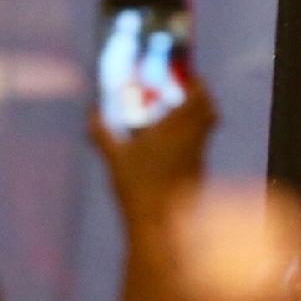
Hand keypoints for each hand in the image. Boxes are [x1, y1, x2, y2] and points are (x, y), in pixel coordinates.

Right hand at [89, 72, 216, 221]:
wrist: (159, 222)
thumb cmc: (135, 185)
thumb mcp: (114, 156)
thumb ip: (101, 131)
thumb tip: (90, 111)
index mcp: (175, 127)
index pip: (200, 97)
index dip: (199, 84)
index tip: (189, 78)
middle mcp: (192, 138)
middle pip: (210, 110)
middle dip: (202, 98)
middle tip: (186, 93)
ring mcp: (198, 156)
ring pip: (208, 129)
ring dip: (199, 118)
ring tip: (179, 117)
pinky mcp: (199, 173)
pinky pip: (202, 147)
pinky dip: (194, 139)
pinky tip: (176, 146)